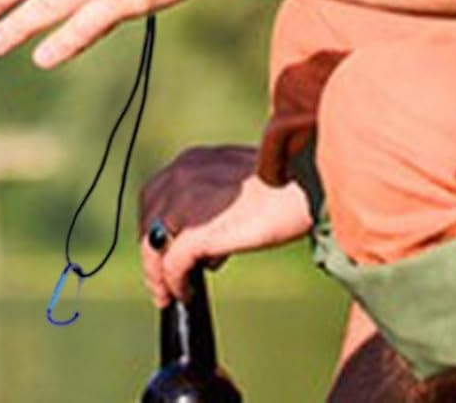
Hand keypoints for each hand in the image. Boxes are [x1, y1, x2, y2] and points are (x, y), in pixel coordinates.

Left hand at [137, 144, 312, 304]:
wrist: (306, 184)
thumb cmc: (287, 186)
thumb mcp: (240, 186)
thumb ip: (217, 206)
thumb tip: (210, 250)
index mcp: (192, 160)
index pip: (157, 194)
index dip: (157, 223)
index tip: (165, 246)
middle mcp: (181, 174)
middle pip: (149, 217)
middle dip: (153, 248)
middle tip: (162, 276)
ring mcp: (185, 200)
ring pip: (153, 242)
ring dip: (157, 272)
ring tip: (168, 293)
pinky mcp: (197, 230)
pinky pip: (171, 263)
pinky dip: (171, 282)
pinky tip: (185, 295)